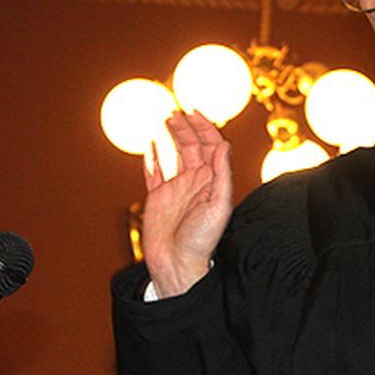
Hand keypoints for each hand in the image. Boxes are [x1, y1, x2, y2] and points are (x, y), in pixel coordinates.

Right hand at [141, 110, 232, 297]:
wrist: (178, 265)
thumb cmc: (202, 240)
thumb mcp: (218, 206)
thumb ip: (222, 175)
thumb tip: (223, 144)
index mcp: (212, 181)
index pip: (210, 146)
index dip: (204, 126)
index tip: (194, 110)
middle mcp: (195, 181)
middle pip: (193, 145)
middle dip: (186, 126)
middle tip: (175, 110)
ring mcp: (176, 188)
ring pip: (176, 154)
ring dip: (172, 136)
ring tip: (166, 118)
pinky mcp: (158, 198)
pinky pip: (155, 172)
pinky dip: (153, 157)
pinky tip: (151, 145)